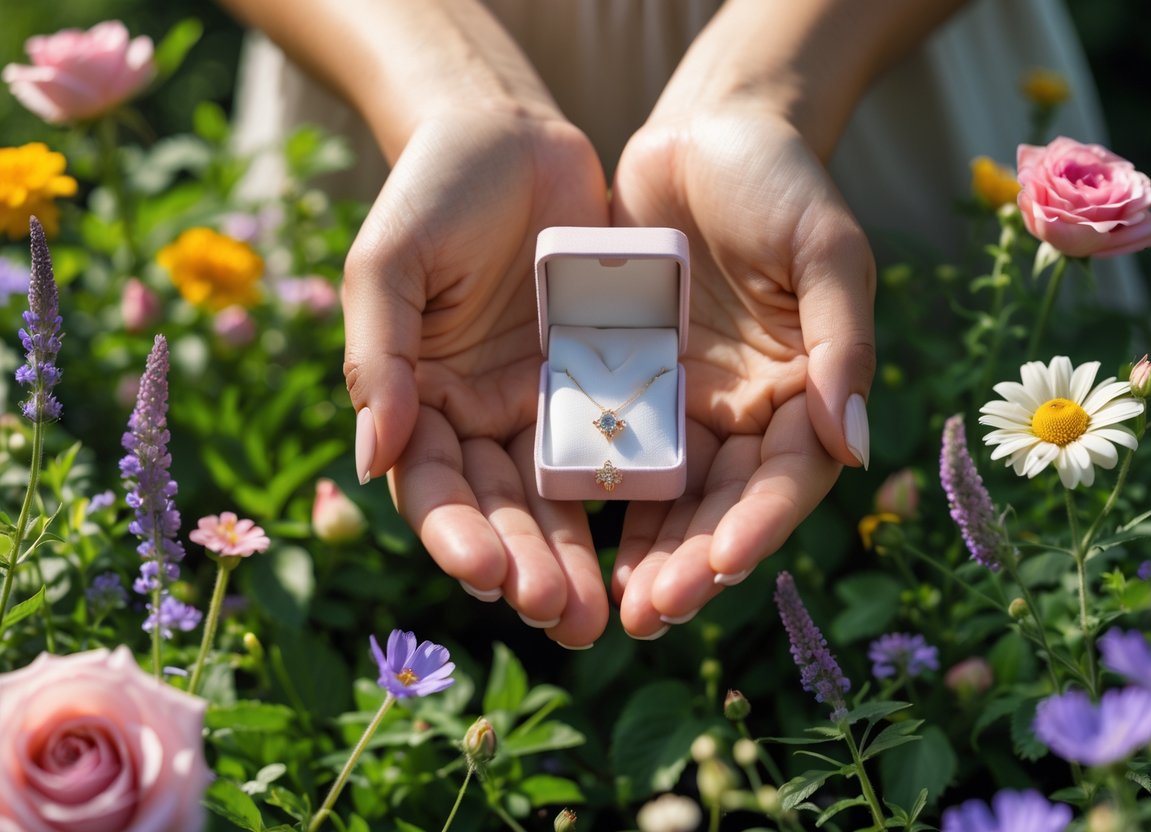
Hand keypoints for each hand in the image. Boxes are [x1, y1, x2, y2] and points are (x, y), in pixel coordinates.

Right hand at [342, 108, 612, 646]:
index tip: (484, 573)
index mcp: (418, 399)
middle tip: (562, 617)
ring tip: (605, 616)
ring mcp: (538, 403)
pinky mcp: (597, 380)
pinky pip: (613, 446)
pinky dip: (626, 498)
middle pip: (499, 510)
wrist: (508, 133)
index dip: (455, 533)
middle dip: (526, 567)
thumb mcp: (389, 264)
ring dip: (575, 558)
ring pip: (556, 499)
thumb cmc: (431, 190)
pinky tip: (651, 545)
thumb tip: (372, 460)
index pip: (430, 485)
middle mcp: (477, 416)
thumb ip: (379, 357)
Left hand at [608, 107, 875, 636]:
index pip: (787, 477)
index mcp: (803, 390)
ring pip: (668, 496)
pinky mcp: (629, 381)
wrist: (707, 132)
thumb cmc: (781, 182)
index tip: (720, 565)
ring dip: (644, 551)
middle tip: (652, 613)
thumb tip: (854, 447)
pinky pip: (611, 447)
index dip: (758, 524)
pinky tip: (571, 539)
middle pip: (723, 504)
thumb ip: (840, 346)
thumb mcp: (825, 252)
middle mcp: (745, 411)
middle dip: (691, 561)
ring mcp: (685, 401)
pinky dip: (596, 496)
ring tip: (612, 607)